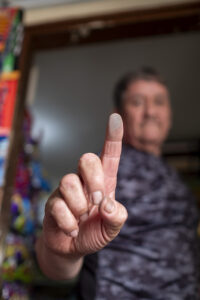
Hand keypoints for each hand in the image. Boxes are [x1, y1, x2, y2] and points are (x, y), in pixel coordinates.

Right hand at [39, 113, 126, 265]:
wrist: (73, 247)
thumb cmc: (95, 231)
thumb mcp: (112, 227)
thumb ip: (117, 216)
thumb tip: (108, 205)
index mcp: (104, 182)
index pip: (109, 155)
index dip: (113, 136)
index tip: (116, 117)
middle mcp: (84, 181)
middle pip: (86, 158)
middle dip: (94, 180)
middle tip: (97, 200)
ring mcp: (66, 190)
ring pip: (68, 181)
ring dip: (79, 206)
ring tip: (81, 219)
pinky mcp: (52, 202)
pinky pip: (58, 206)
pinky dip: (69, 223)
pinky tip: (72, 228)